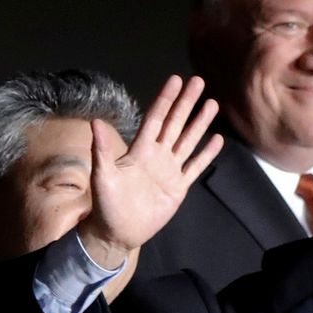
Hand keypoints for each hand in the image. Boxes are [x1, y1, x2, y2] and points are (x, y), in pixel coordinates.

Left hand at [78, 74, 223, 265]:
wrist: (118, 232)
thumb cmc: (106, 204)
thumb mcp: (102, 176)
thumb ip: (102, 149)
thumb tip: (95, 121)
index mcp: (139, 150)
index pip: (156, 119)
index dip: (166, 99)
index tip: (176, 80)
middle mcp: (157, 155)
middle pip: (175, 124)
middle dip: (187, 103)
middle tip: (199, 81)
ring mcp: (170, 171)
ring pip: (188, 141)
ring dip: (200, 123)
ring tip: (212, 104)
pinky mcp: (178, 188)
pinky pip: (195, 167)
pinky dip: (206, 154)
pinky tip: (217, 140)